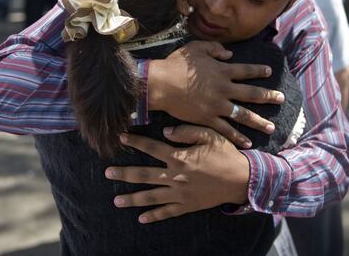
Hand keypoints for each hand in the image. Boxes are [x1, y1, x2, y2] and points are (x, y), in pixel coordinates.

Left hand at [105, 125, 249, 223]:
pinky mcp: (187, 205)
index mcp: (178, 156)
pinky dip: (153, 216)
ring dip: (132, 199)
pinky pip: (167, 212)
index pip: (151, 147)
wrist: (242, 179)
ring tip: (116, 201)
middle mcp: (175, 176)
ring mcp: (180, 193)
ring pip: (150, 196)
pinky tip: (141, 218)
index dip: (135, 141)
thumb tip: (165, 131)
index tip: (120, 137)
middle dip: (124, 174)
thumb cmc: (225, 154)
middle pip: (143, 175)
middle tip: (107, 173)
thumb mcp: (208, 135)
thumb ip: (185, 131)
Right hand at [148, 41, 283, 147]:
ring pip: (243, 115)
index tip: (269, 71)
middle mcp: (224, 89)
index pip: (246, 70)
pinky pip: (226, 130)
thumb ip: (214, 49)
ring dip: (258, 121)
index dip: (258, 70)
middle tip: (281, 98)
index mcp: (222, 71)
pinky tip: (247, 142)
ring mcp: (217, 106)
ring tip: (271, 127)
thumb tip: (229, 55)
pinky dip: (237, 136)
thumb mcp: (196, 48)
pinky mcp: (207, 119)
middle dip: (268, 96)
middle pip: (251, 94)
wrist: (161, 84)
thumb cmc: (176, 64)